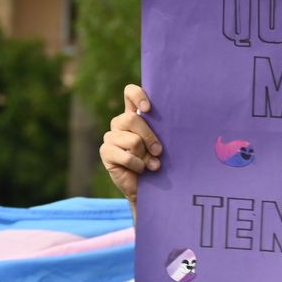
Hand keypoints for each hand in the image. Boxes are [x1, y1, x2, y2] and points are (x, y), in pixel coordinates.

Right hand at [100, 84, 163, 203]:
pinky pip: (126, 156)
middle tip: (159, 151)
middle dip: (149, 136)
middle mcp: (120, 123)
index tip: (148, 109)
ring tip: (151, 165)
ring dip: (145, 156)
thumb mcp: (161, 144)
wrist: (148, 188)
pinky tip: (140, 170)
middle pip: (132, 118)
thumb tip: (175, 120)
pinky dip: (138, 165)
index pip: (129, 93)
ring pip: (132, 140)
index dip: (137, 95)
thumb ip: (162, 130)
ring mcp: (110, 137)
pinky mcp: (106, 152)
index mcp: (134, 114)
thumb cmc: (158, 161)